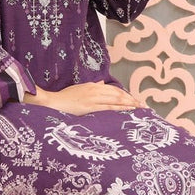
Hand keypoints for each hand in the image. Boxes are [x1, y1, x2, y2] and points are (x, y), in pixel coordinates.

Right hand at [23, 81, 142, 115]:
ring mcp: (92, 98)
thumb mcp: (79, 89)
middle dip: (131, 100)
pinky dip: (120, 108)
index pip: (113, 90)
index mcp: (92, 86)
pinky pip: (108, 107)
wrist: (52, 103)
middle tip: (143, 106)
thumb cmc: (64, 99)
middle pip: (118, 94)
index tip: (135, 100)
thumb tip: (102, 84)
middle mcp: (94, 90)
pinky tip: (129, 110)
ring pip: (116, 99)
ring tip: (140, 109)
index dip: (126, 95)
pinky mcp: (89, 106)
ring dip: (129, 104)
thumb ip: (92, 87)